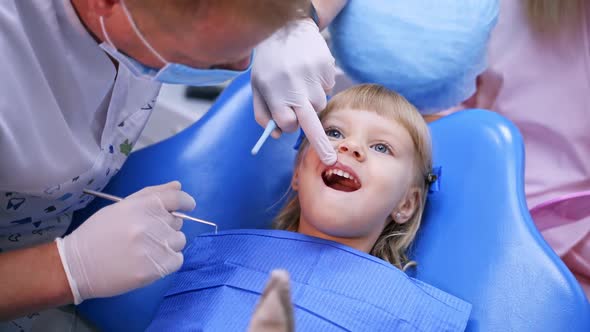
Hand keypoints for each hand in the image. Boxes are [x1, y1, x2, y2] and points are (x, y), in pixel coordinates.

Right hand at [55, 181, 194, 303]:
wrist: (76, 265)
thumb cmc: (98, 232)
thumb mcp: (122, 207)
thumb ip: (152, 194)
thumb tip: (178, 186)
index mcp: (142, 206)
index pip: (177, 199)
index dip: (186, 202)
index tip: (187, 206)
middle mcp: (151, 224)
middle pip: (178, 221)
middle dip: (167, 226)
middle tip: (147, 234)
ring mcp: (154, 247)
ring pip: (179, 241)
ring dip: (169, 244)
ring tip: (147, 248)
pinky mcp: (155, 269)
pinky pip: (177, 260)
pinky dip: (169, 260)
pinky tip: (151, 260)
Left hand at [252, 19, 336, 165]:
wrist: (287, 26)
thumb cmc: (269, 61)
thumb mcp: (257, 86)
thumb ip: (262, 113)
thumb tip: (276, 135)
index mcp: (274, 93)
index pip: (288, 124)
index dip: (288, 123)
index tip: (288, 121)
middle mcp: (295, 87)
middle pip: (311, 124)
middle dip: (321, 145)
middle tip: (329, 160)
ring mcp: (314, 78)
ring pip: (320, 105)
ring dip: (312, 102)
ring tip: (300, 83)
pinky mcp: (327, 68)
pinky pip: (327, 88)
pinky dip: (320, 85)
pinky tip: (309, 71)